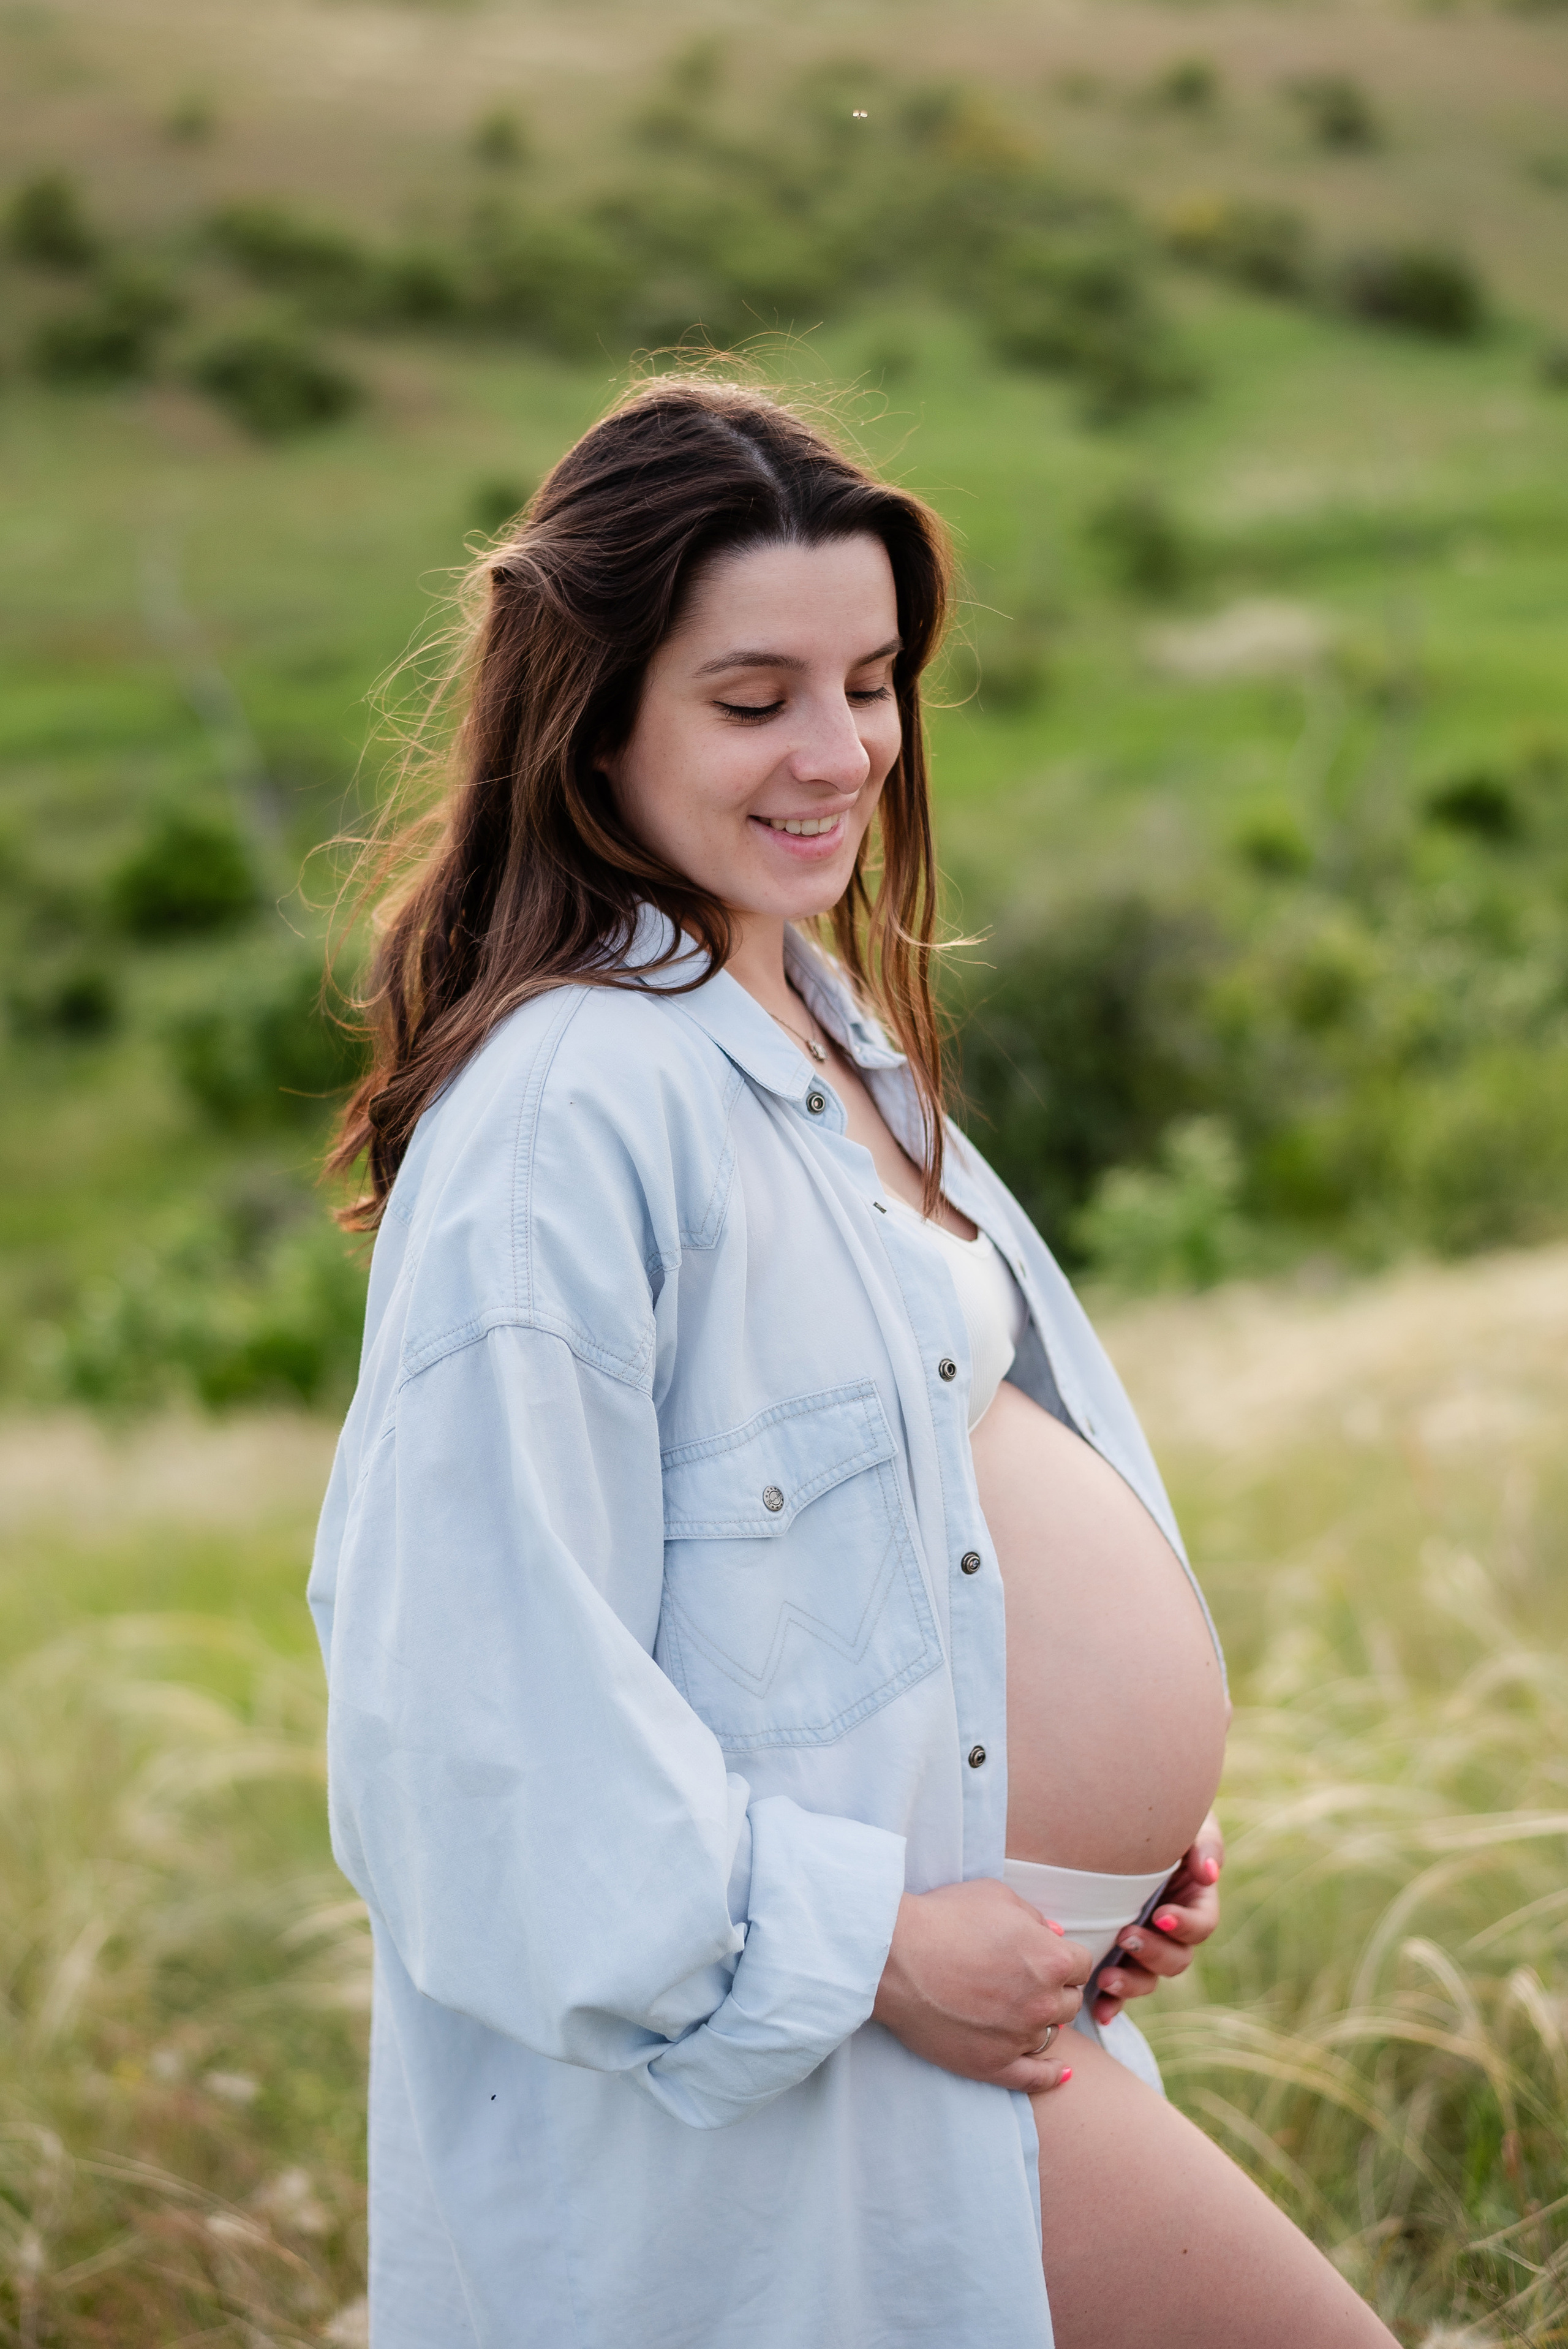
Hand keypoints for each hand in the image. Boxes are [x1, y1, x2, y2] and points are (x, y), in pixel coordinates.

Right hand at [872, 1879, 1087, 2093]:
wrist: (894, 1957)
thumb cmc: (943, 1918)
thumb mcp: (995, 1896)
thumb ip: (1034, 1916)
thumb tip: (1055, 1935)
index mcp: (1051, 1959)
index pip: (1081, 1965)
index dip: (1062, 1958)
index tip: (1042, 1956)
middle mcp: (1043, 2002)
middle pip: (1069, 2002)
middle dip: (1053, 1989)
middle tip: (1023, 1980)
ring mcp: (1019, 2037)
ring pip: (1051, 2034)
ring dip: (1041, 2021)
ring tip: (1017, 2010)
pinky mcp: (993, 2065)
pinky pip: (1035, 2078)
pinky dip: (1052, 2076)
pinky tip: (1062, 2073)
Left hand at [1091, 1811, 1223, 2026]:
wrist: (1109, 1813)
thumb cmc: (1157, 1813)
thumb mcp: (1188, 1819)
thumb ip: (1204, 1842)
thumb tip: (1210, 1875)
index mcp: (1192, 1900)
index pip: (1201, 1925)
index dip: (1185, 1926)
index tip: (1161, 1915)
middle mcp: (1171, 1928)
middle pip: (1177, 1959)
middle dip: (1154, 1954)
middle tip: (1127, 1937)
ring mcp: (1143, 1943)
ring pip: (1148, 1978)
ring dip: (1131, 1984)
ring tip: (1106, 1979)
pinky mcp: (1115, 1953)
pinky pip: (1118, 1987)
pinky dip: (1111, 2002)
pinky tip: (1101, 2012)